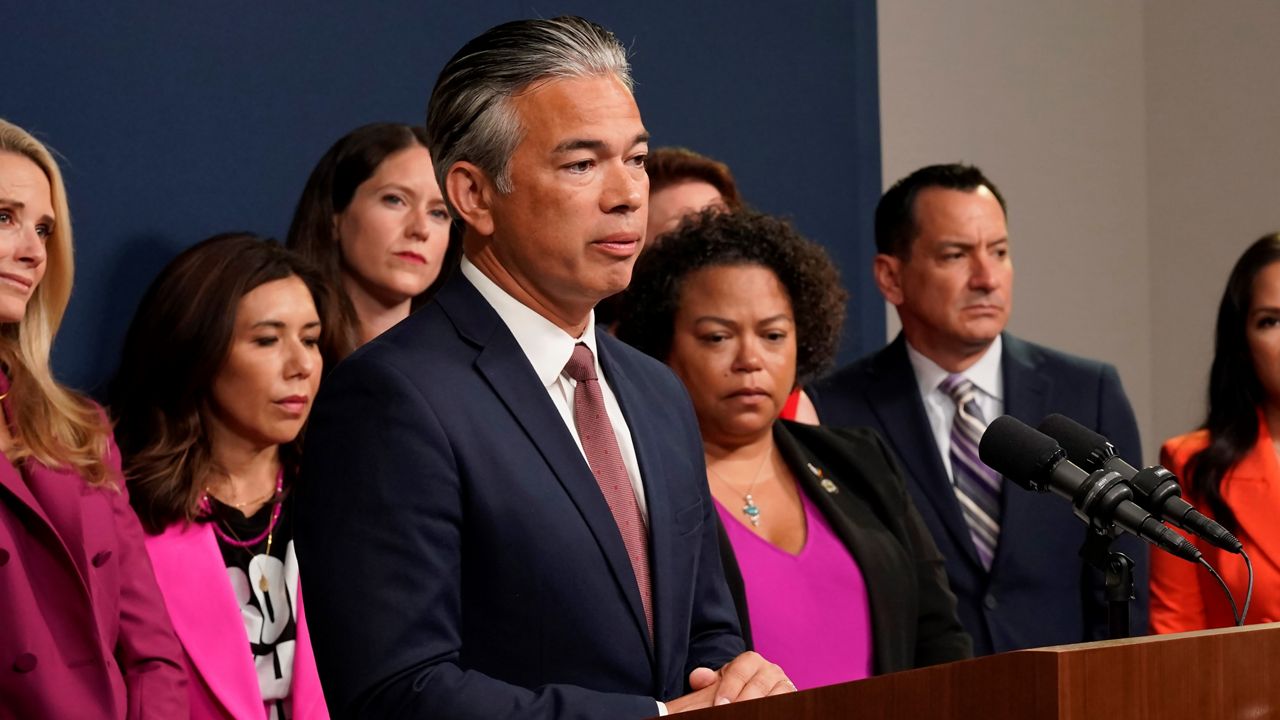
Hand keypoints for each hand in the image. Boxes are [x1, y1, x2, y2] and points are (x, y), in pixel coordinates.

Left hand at [664, 652, 794, 712]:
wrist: (752, 694)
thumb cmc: (733, 689)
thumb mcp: (719, 682)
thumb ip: (705, 679)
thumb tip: (698, 678)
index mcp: (751, 660)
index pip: (739, 672)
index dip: (729, 689)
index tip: (719, 705)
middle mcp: (771, 670)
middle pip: (757, 686)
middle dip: (743, 703)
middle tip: (730, 714)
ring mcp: (784, 684)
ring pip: (776, 696)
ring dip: (761, 708)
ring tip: (747, 716)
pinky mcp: (793, 697)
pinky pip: (787, 704)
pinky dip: (776, 711)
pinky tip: (760, 716)